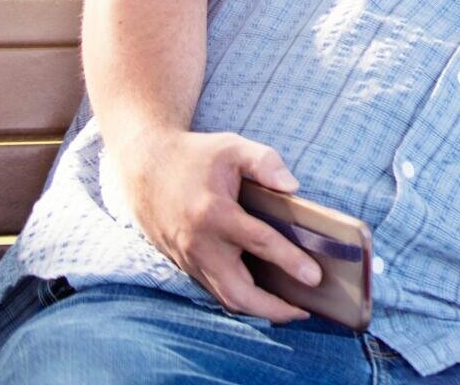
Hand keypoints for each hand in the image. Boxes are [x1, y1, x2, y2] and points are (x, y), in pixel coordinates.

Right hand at [115, 128, 320, 321]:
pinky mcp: (185, 265)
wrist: (144, 167)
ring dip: (257, 310)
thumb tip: (293, 187)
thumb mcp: (232, 147)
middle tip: (303, 312)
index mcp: (215, 213)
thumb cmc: (195, 156)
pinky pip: (214, 291)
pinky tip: (261, 298)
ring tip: (289, 311)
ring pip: (224, 298)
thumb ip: (266, 163)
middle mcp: (200, 244)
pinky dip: (239, 299)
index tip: (314, 277)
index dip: (290, 261)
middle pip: (239, 291)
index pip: (260, 243)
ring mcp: (189, 259)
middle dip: (272, 308)